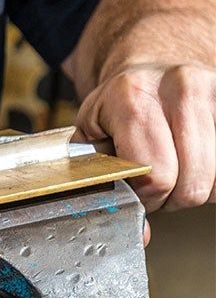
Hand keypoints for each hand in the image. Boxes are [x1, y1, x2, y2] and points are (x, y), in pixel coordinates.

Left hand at [74, 62, 215, 213]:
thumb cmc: (121, 102)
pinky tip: (197, 161)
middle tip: (157, 183)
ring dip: (197, 187)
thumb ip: (103, 181)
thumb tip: (140, 234)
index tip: (137, 191)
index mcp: (133, 94)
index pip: (154, 174)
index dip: (145, 195)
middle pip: (192, 183)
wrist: (153, 64)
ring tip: (177, 167)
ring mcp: (215, 92)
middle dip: (171, 196)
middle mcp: (180, 87)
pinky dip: (215, 178)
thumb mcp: (94, 132)